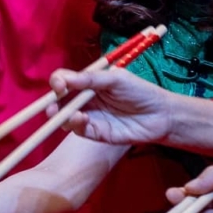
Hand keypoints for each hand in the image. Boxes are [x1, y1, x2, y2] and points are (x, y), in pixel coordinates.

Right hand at [51, 68, 178, 145]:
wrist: (161, 116)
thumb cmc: (141, 92)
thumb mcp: (116, 79)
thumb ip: (91, 79)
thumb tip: (64, 79)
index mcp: (88, 83)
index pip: (64, 80)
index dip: (57, 82)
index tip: (59, 85)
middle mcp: (84, 99)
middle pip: (59, 100)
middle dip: (51, 103)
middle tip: (52, 105)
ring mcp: (88, 116)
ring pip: (64, 117)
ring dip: (62, 115)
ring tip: (72, 114)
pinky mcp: (94, 133)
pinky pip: (78, 130)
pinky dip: (75, 125)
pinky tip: (82, 119)